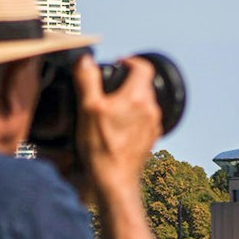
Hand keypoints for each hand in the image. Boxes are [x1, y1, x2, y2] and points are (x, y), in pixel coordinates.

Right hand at [74, 54, 162, 198]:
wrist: (115, 179)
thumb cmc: (101, 146)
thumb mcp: (88, 108)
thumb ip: (87, 80)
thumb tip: (85, 59)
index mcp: (137, 96)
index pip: (143, 66)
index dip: (130, 60)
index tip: (119, 63)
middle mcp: (150, 108)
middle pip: (144, 84)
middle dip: (129, 80)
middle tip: (110, 85)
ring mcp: (153, 124)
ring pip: (145, 101)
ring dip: (131, 98)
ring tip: (112, 105)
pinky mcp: (152, 138)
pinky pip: (145, 118)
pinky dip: (135, 115)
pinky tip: (119, 125)